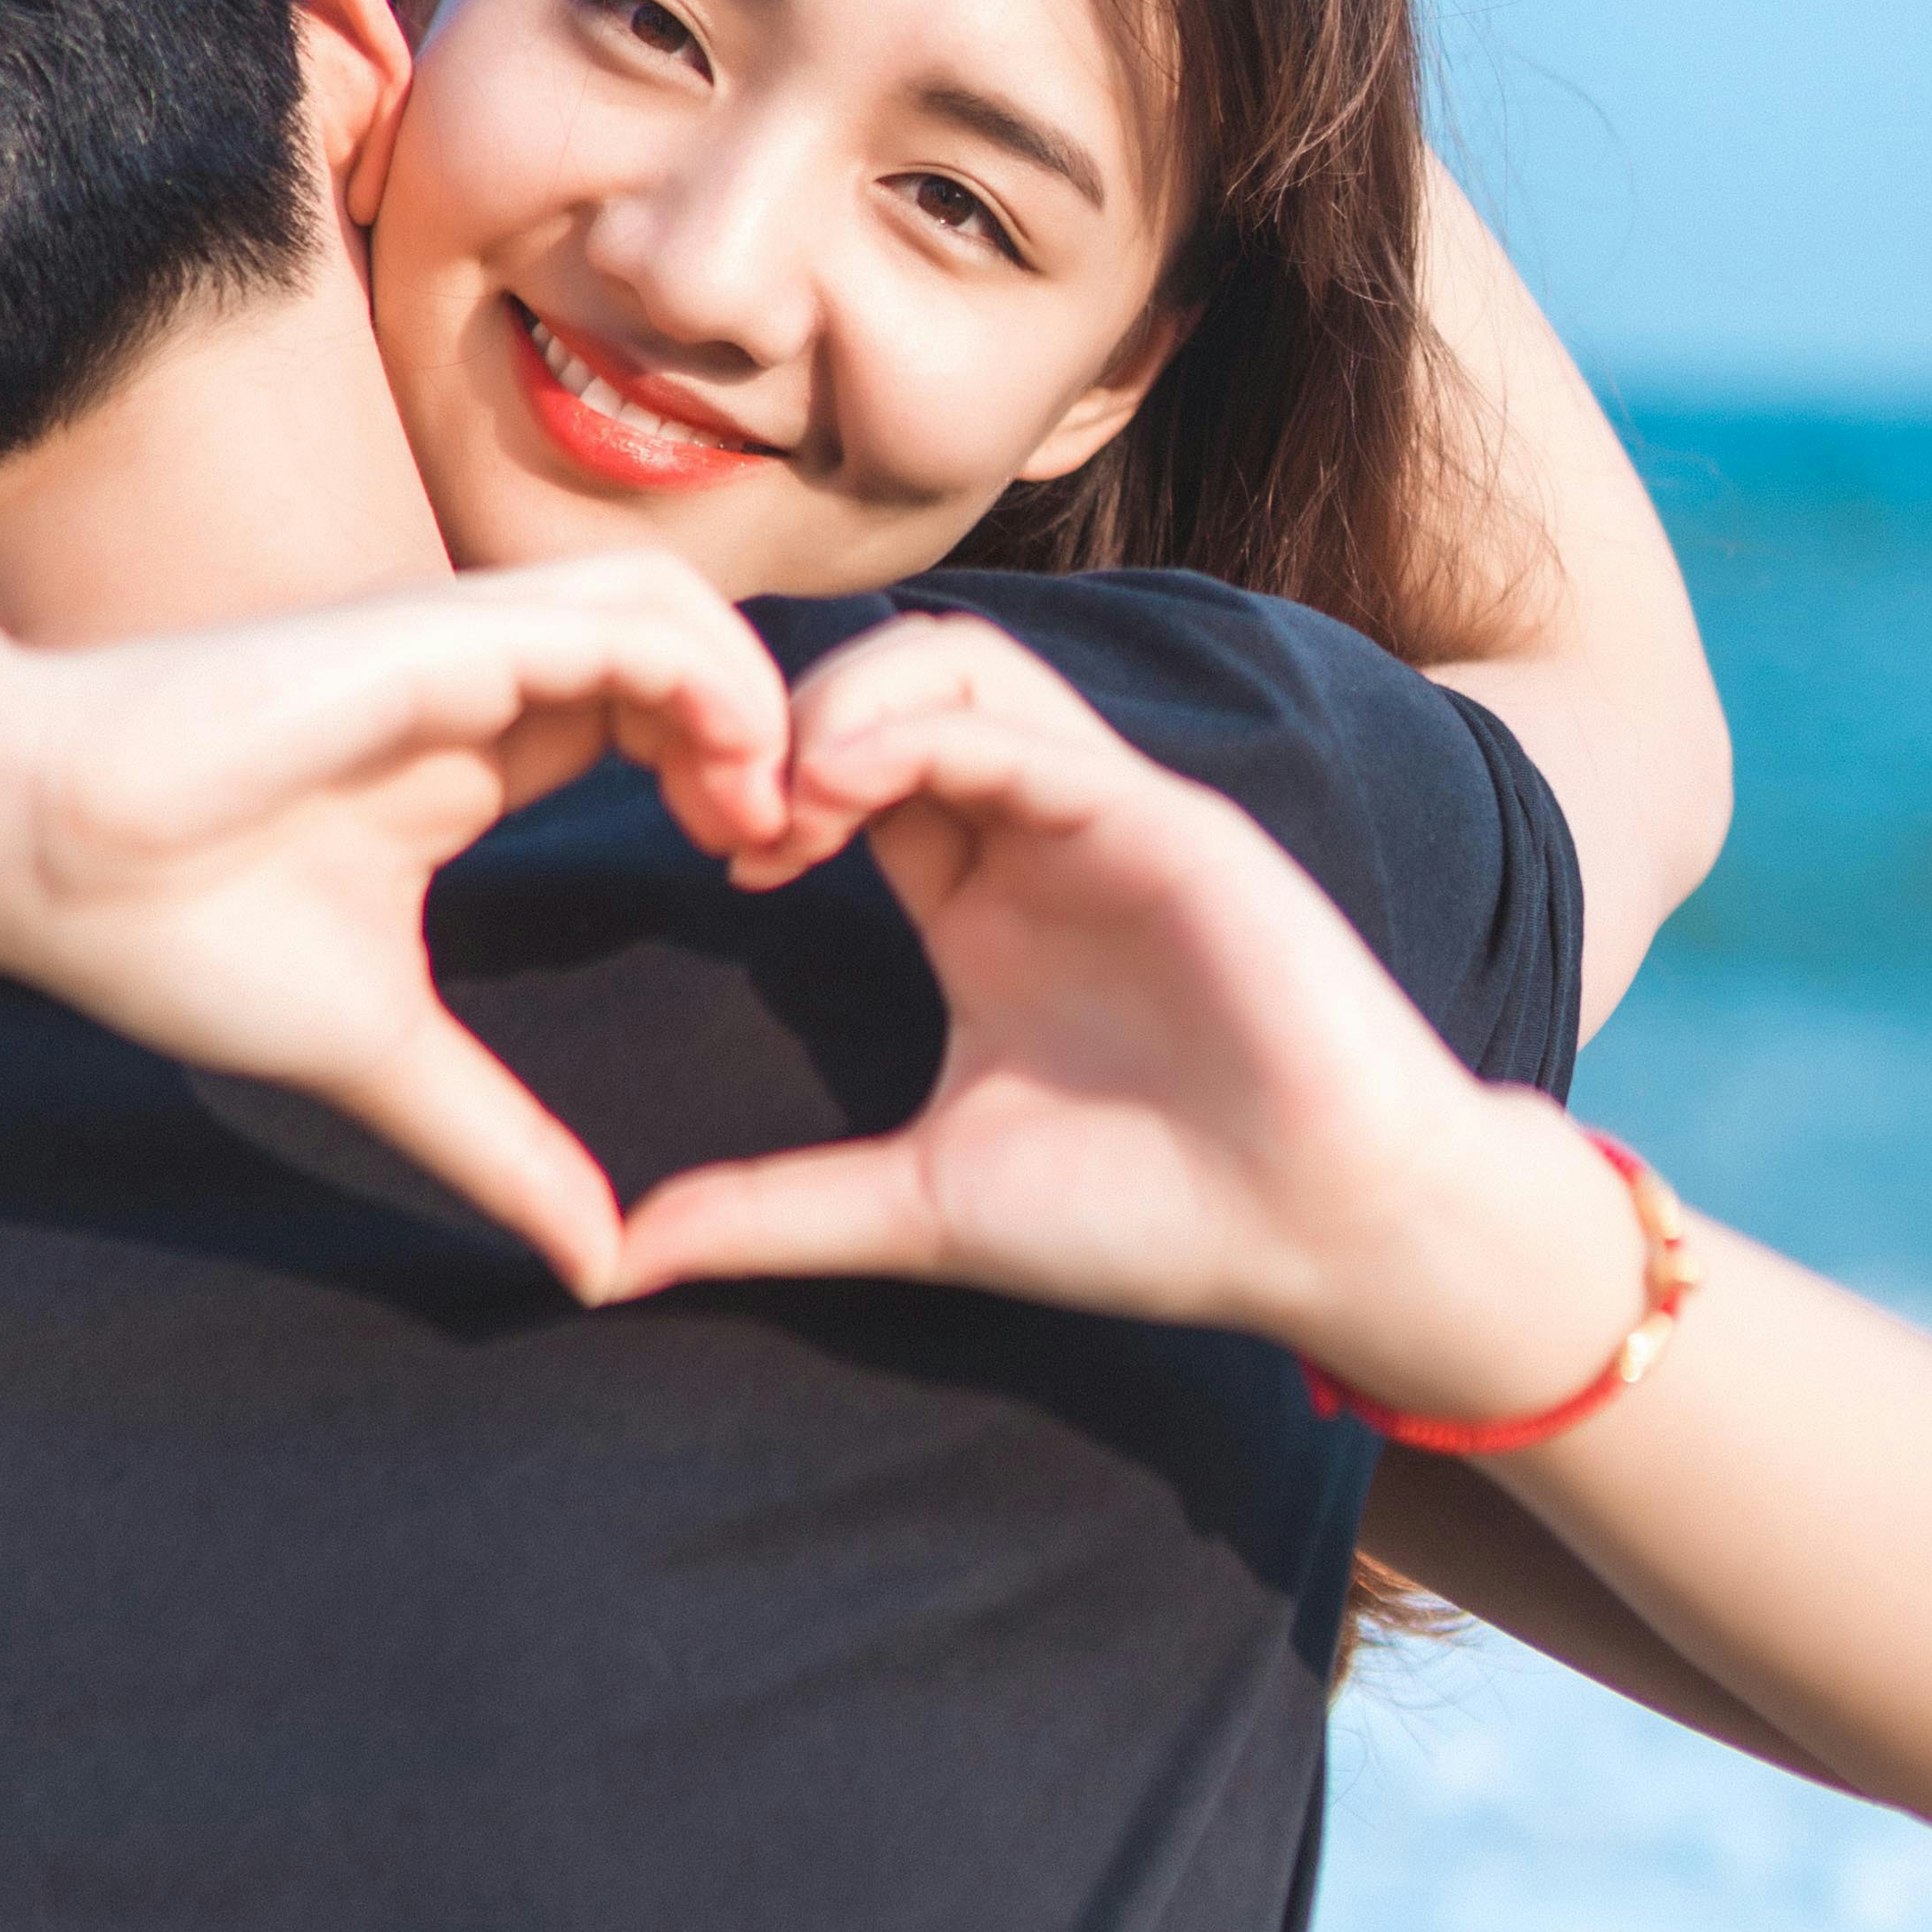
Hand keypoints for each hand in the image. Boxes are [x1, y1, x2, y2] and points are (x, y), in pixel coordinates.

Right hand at [0, 563, 796, 1297]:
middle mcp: (482, 684)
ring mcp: (466, 647)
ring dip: (756, 698)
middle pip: (688, 652)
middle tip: (791, 847)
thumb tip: (594, 1264)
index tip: (753, 877)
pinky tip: (724, 779)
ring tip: (767, 812)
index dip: (730, 778)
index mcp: (471, 756)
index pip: (650, 717)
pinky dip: (709, 680)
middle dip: (771, 735)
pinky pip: (626, 617)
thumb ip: (497, 1141)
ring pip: (675, 612)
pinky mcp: (444, 633)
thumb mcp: (381, 1053)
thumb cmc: (170, 931)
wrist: (39, 847)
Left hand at [605, 612, 1638, 1410]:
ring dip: (845, 704)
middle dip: (787, 722)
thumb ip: (771, 1211)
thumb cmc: (1143, 1220)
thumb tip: (615, 1263)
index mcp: (978, 903)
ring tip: (787, 801)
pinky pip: (1022, 724)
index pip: (848, 771)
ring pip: (957, 669)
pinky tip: (847, 794)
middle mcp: (1035, 840)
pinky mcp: (1162, 817)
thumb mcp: (915, 1209)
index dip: (763, 786)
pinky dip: (916, 731)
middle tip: (734, 819)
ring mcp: (1102, 816)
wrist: (1315, 1234)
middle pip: (890, 687)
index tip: (722, 865)